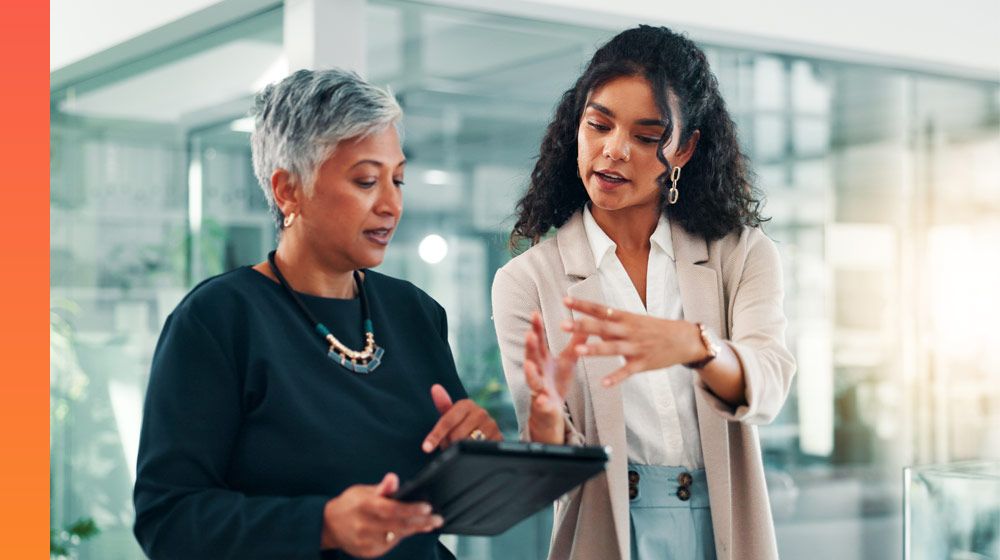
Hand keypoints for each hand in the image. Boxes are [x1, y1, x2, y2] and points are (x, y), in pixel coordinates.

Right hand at [321, 473, 442, 557]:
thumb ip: (382, 488)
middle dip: (421, 522)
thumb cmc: (349, 504)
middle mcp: (364, 525)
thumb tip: (393, 478)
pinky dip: (401, 537)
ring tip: (428, 523)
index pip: (391, 509)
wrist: (328, 525)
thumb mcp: (363, 491)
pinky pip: (390, 546)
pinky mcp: (367, 552)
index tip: (427, 507)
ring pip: (396, 537)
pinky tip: (411, 530)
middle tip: (437, 519)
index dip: (411, 509)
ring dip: (414, 530)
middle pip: (398, 526)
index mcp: (364, 506)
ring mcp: (365, 541)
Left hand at [421, 384, 501, 452]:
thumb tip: (435, 388)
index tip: (426, 448)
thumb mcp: (451, 415)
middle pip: (455, 436)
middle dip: (448, 444)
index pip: (447, 421)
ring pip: (466, 445)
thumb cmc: (462, 423)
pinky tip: (470, 451)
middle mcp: (481, 412)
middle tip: (449, 445)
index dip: (435, 435)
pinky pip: (478, 452)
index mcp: (467, 404)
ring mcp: (492, 426)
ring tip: (460, 447)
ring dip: (459, 451)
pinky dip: (471, 455)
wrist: (484, 433)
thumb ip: (443, 403)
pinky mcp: (499, 439)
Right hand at [523, 311, 586, 443]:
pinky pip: (541, 403)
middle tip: (529, 334)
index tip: (535, 313)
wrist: (551, 409)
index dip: (536, 328)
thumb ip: (574, 344)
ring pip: (532, 380)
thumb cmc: (557, 381)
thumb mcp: (568, 361)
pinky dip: (541, 402)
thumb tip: (584, 324)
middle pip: (531, 357)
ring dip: (530, 373)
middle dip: (530, 347)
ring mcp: (538, 388)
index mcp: (543, 360)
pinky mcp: (543, 405)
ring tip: (528, 364)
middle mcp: (537, 372)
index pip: (539, 342)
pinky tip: (543, 399)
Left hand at [561, 297, 702, 386]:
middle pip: (602, 327)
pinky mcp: (643, 363)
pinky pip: (627, 371)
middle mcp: (628, 330)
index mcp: (625, 318)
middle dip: (582, 326)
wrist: (683, 339)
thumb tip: (591, 323)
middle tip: (563, 324)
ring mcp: (636, 347)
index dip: (582, 306)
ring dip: (595, 349)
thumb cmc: (655, 329)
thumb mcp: (634, 321)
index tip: (565, 302)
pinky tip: (603, 383)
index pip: (600, 309)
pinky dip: (616, 378)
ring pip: (612, 348)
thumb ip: (612, 324)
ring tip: (578, 351)